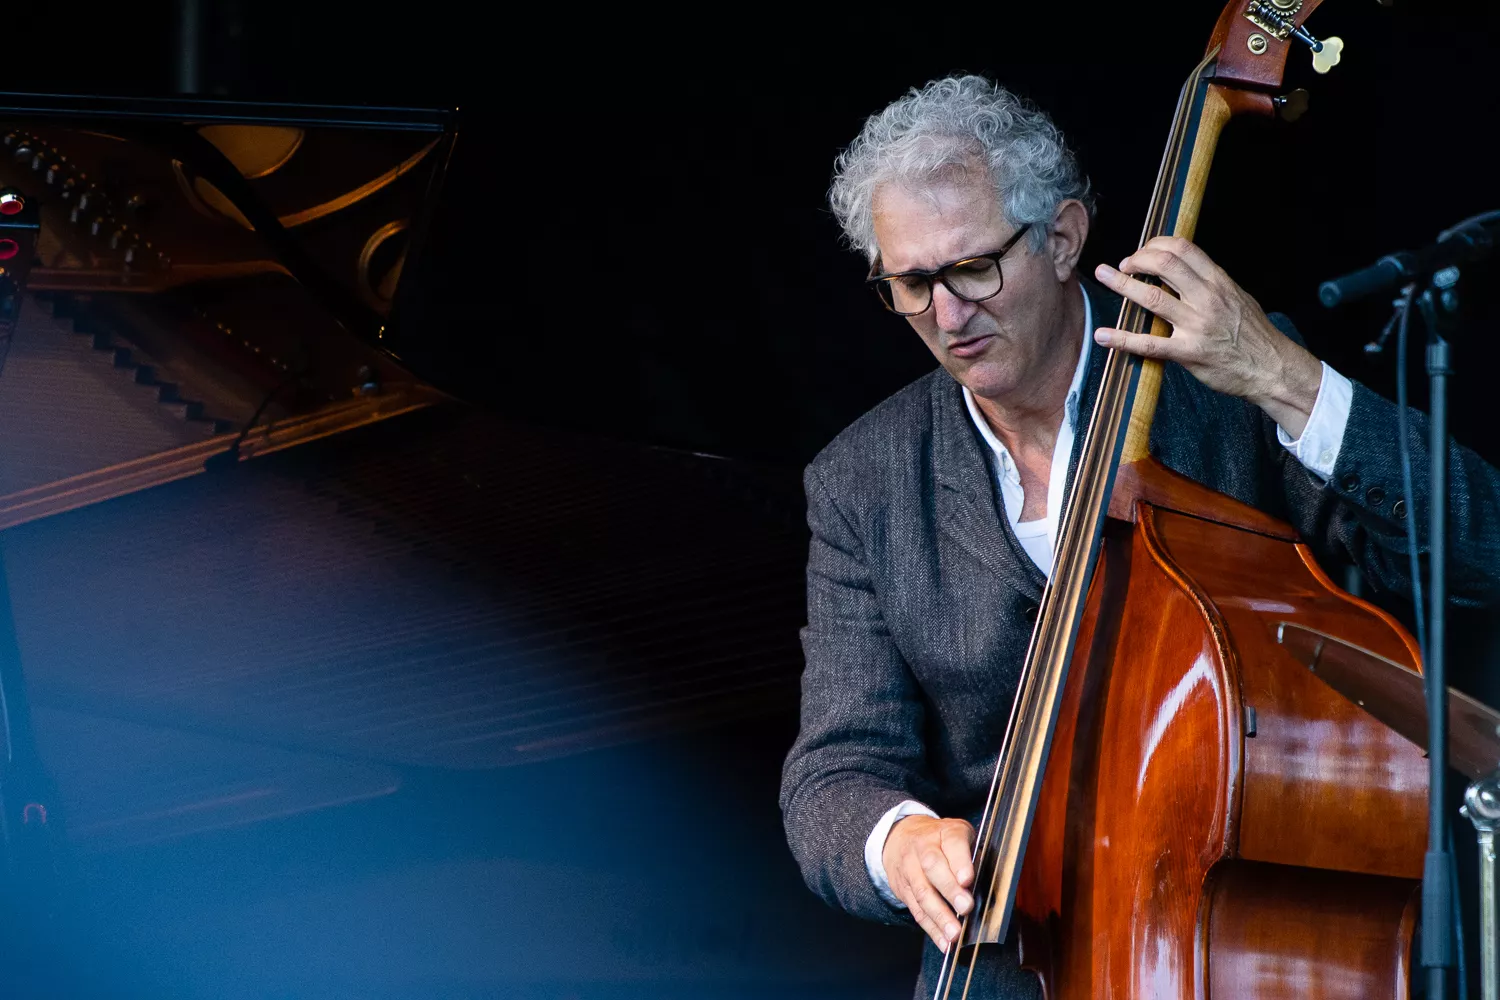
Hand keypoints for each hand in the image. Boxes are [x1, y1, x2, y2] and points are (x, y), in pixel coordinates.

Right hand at [882, 814, 975, 952]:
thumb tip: (990, 885)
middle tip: (966, 908)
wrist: (900, 836)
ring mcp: (910, 868)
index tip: (968, 879)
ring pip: (922, 892)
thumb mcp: (960, 836)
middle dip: (950, 889)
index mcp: (945, 832)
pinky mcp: (903, 889)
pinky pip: (916, 910)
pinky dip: (931, 929)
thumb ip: (974, 856)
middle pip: (933, 867)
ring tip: (954, 933)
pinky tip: (944, 942)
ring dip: (939, 915)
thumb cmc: (941, 840)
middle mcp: (923, 847)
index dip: (960, 861)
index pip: (952, 843)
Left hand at [1091, 237, 1323, 438]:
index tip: (1142, 251)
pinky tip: (1103, 335)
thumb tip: (1182, 269)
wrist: (1271, 368)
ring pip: (1151, 298)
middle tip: (1122, 265)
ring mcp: (1196, 325)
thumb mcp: (1237, 297)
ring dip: (1122, 285)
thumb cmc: (1253, 334)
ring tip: (1103, 275)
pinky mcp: (1187, 353)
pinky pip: (1148, 343)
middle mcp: (1207, 298)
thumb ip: (1209, 283)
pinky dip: (1122, 338)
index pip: (1182, 248)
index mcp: (1218, 281)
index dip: (1155, 244)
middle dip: (1136, 259)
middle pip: (1164, 264)